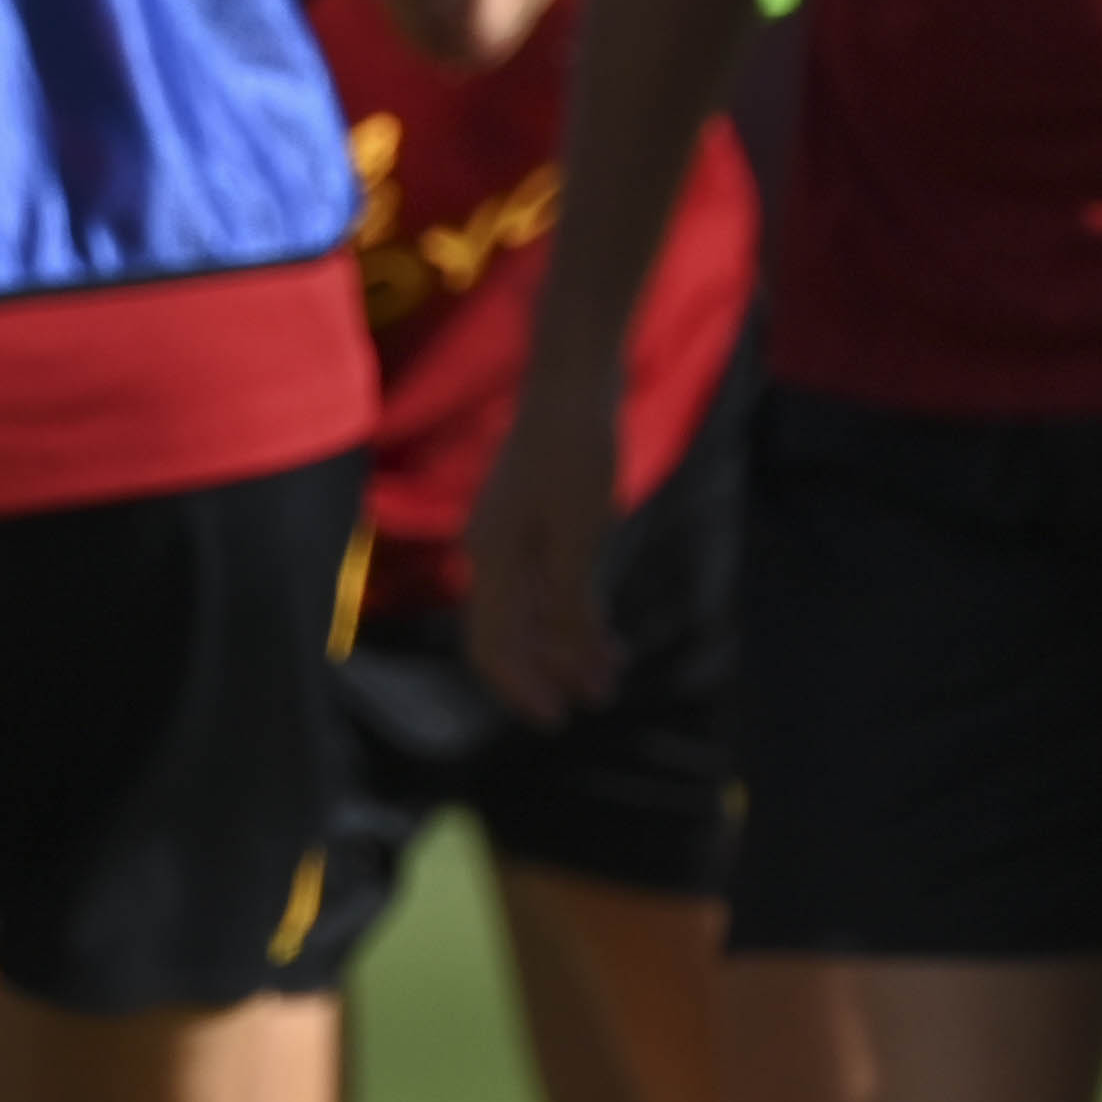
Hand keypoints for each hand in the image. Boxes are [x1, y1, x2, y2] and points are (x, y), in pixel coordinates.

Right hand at [460, 364, 624, 721]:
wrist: (574, 381)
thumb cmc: (576, 452)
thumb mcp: (578, 535)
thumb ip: (569, 600)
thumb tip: (570, 656)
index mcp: (491, 556)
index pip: (492, 644)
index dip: (520, 688)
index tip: (557, 720)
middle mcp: (490, 550)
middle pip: (509, 633)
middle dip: (549, 672)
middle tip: (594, 703)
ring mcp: (510, 534)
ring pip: (532, 610)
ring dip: (568, 646)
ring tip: (611, 675)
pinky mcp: (533, 519)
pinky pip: (546, 583)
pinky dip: (573, 612)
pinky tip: (606, 632)